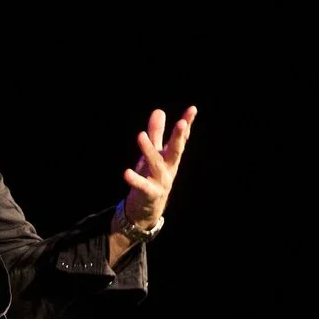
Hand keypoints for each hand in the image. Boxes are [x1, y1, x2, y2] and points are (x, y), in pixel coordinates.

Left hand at [116, 106, 195, 233]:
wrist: (148, 208)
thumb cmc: (151, 176)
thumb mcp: (154, 153)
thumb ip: (156, 133)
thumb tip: (159, 110)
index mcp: (171, 157)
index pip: (181, 138)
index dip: (187, 124)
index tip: (192, 109)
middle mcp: (169, 168)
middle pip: (175, 151)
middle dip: (179, 137)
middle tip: (181, 123)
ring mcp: (160, 181)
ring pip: (156, 164)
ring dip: (149, 150)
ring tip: (140, 135)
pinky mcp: (149, 193)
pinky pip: (142, 185)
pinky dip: (135, 179)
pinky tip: (126, 172)